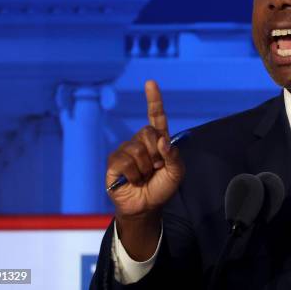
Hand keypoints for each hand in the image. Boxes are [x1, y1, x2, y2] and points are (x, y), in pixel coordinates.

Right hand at [106, 80, 184, 218]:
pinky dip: (134, 174)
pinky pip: (126, 161)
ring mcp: (126, 150)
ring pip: (137, 149)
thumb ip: (174, 156)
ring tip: (143, 177)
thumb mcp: (176, 173)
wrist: (146, 207)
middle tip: (155, 169)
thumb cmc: (162, 188)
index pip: (156, 116)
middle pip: (148, 132)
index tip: (150, 83)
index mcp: (157, 140)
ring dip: (145, 168)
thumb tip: (163, 142)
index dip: (154, 100)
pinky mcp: (114, 162)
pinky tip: (133, 180)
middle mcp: (140, 141)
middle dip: (155, 154)